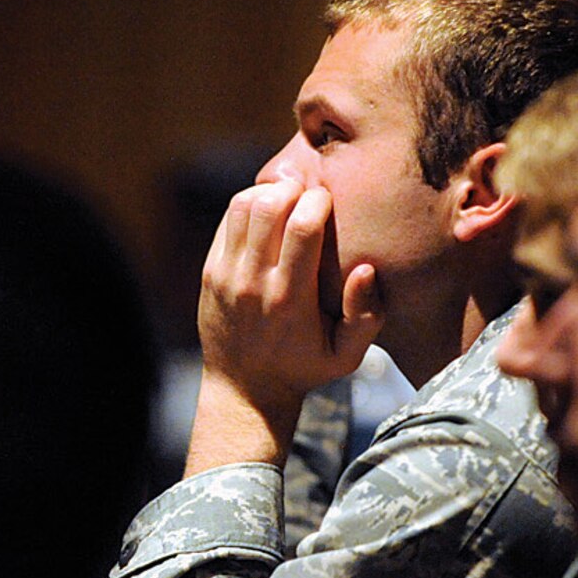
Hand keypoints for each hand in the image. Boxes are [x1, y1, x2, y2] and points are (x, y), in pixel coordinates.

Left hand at [186, 182, 382, 472]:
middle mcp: (253, 282)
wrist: (245, 389)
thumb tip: (365, 269)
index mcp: (290, 299)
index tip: (331, 202)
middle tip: (310, 194)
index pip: (303, 227)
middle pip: (269, 206)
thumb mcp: (346, 356)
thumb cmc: (304, 368)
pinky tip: (269, 215)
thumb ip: (366, 316)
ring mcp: (226, 275)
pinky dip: (249, 205)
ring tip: (290, 200)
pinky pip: (229, 220)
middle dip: (294, 188)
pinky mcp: (211, 271)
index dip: (320, 201)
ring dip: (270, 192)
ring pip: (243, 205)